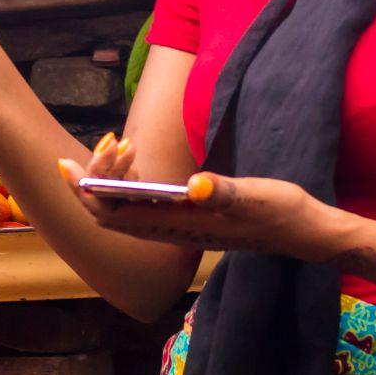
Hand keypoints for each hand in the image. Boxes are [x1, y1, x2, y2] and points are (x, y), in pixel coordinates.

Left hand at [58, 136, 356, 261]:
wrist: (306, 234)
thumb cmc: (283, 213)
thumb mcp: (256, 196)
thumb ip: (224, 192)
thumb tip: (194, 185)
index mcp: (178, 227)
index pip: (112, 216)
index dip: (85, 192)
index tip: (69, 165)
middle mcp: (170, 232)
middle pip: (109, 214)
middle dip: (93, 179)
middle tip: (104, 140)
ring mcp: (176, 228)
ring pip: (123, 209)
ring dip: (111, 178)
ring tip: (119, 145)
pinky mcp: (186, 220)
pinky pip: (141, 205)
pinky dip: (129, 182)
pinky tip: (136, 160)